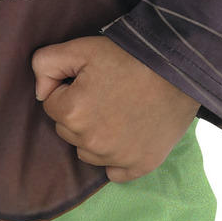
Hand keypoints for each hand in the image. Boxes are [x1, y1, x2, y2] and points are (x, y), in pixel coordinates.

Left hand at [30, 35, 199, 180]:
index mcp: (73, 112)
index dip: (69, 89)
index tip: (92, 80)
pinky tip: (127, 136)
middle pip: (68, 131)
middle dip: (80, 113)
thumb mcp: (82, 47)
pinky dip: (116, 159)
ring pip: (87, 152)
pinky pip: (113, 173)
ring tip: (120, 111)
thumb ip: (46, 64)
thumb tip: (39, 92)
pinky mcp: (140, 165)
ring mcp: (117, 157)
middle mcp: (91, 142)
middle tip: (108, 93)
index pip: (52, 105)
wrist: (181, 69)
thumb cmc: (131, 57)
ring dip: (95, 136)